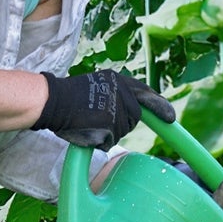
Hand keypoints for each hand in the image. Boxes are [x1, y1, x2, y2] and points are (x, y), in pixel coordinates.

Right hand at [30, 70, 175, 149]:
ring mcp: (116, 109)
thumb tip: (131, 111)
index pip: (146, 95)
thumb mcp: (97, 86)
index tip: (171, 118)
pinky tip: (85, 130)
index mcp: (119, 80)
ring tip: (87, 122)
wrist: (51, 101)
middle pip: (134, 118)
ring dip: (107, 133)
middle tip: (97, 120)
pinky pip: (109, 141)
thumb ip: (115, 95)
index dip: (160, 107)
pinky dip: (98, 140)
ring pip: (121, 131)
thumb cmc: (67, 97)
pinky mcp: (109, 125)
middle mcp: (122, 93)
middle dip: (121, 123)